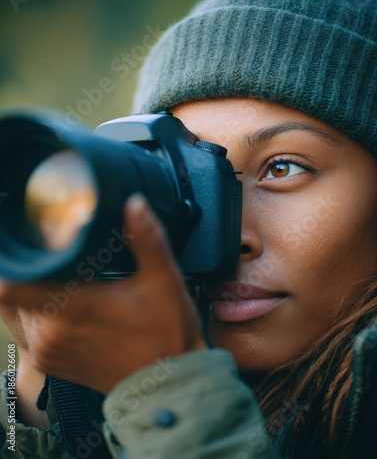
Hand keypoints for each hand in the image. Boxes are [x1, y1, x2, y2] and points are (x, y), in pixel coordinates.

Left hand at [0, 194, 206, 393]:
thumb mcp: (163, 280)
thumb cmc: (165, 334)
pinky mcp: (53, 364)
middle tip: (52, 256)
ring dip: (30, 293)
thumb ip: (146, 238)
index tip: (23, 245)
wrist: (168, 384)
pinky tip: (64, 305)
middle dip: (26, 271)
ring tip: (58, 278)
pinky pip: (27, 333)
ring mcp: (49, 352)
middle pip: (9, 293)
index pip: (8, 285)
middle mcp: (51, 333)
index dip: (8, 262)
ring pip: (16, 313)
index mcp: (72, 308)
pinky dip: (36, 314)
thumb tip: (135, 204)